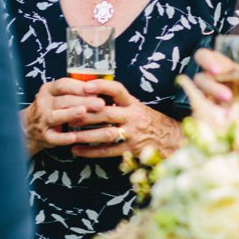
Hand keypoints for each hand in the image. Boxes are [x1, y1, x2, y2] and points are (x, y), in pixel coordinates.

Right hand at [21, 78, 107, 155]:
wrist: (29, 127)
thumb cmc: (51, 108)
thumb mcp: (58, 96)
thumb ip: (75, 92)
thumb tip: (100, 90)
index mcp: (49, 90)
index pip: (63, 85)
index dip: (78, 87)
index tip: (94, 88)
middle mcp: (44, 103)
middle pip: (63, 101)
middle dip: (82, 101)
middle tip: (100, 103)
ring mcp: (42, 120)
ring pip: (56, 116)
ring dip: (70, 114)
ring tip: (83, 113)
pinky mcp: (44, 136)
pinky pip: (54, 137)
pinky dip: (63, 138)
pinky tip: (74, 137)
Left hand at [68, 79, 183, 158]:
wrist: (171, 139)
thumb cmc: (149, 121)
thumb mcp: (137, 107)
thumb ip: (118, 102)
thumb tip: (91, 94)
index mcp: (133, 103)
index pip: (117, 90)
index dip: (101, 86)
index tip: (85, 86)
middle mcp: (134, 116)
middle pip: (106, 113)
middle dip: (85, 114)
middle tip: (68, 115)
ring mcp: (133, 133)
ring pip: (105, 133)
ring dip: (84, 135)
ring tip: (69, 135)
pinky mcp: (131, 149)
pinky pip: (107, 151)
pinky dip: (90, 152)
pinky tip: (76, 151)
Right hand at [191, 48, 238, 119]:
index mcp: (220, 67)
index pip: (204, 57)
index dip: (207, 61)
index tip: (220, 70)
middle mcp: (210, 81)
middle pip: (199, 78)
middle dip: (211, 86)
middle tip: (227, 96)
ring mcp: (207, 98)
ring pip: (201, 97)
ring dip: (216, 105)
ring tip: (230, 113)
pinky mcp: (208, 112)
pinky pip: (205, 113)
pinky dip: (216, 116)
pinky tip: (229, 120)